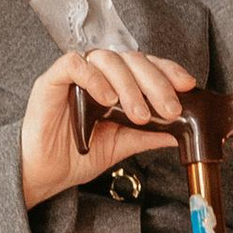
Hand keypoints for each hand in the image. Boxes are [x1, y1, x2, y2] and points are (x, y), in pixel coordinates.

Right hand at [17, 47, 198, 210]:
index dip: (167, 71)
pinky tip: (107, 98)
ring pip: (107, 58)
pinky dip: (94, 78)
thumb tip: (181, 133)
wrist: (46, 173)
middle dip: (155, 83)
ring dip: (129, 85)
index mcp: (116, 85)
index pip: (145, 65)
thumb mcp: (122, 145)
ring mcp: (75, 75)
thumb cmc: (77, 155)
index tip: (187, 86)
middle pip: (131, 59)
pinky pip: (74, 64)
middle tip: (168, 110)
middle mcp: (98, 75)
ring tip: (137, 113)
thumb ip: (148, 135)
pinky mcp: (52, 80)